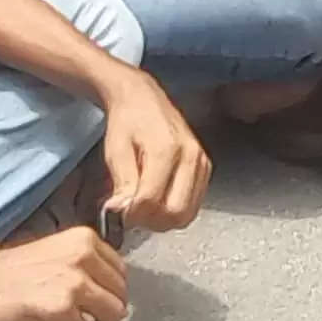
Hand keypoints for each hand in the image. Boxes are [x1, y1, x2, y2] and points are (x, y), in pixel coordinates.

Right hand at [0, 228, 127, 320]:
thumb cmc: (11, 272)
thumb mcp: (57, 254)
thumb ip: (85, 266)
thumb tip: (108, 293)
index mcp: (86, 239)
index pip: (120, 271)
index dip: (109, 292)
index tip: (91, 304)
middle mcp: (85, 255)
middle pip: (120, 293)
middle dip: (105, 314)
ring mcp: (76, 281)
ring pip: (113, 313)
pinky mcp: (62, 307)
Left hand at [92, 71, 208, 233]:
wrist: (143, 99)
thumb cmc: (127, 122)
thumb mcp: (115, 151)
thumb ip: (122, 184)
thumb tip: (121, 213)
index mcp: (167, 150)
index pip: (151, 201)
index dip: (131, 214)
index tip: (117, 210)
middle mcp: (192, 157)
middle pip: (175, 214)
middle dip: (150, 221)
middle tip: (130, 212)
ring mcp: (202, 163)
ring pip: (186, 215)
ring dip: (162, 220)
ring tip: (143, 206)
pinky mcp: (206, 168)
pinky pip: (193, 206)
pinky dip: (174, 211)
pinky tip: (158, 199)